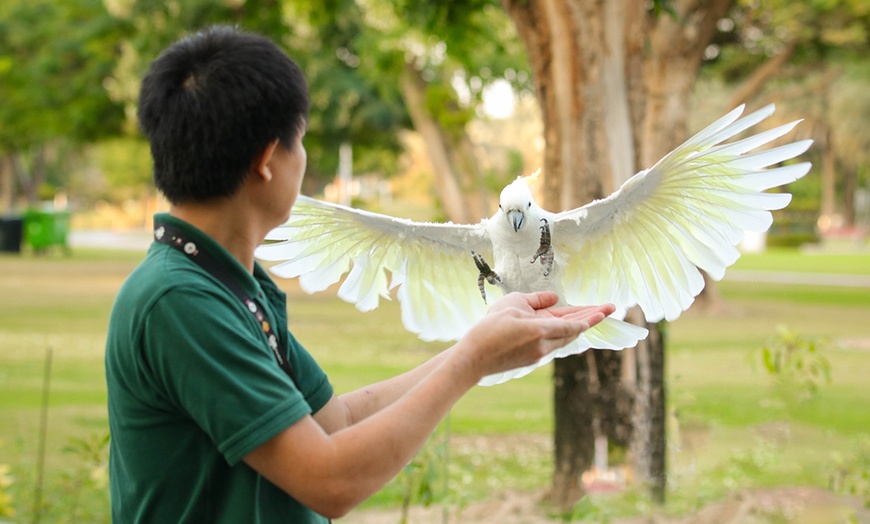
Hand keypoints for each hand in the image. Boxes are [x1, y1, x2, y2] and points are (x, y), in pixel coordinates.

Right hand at [457, 292, 614, 380]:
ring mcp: (539, 355)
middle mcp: (545, 345)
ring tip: (591, 315)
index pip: (574, 323)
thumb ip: (536, 300)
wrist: (474, 358)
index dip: (592, 316)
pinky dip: (562, 333)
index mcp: (541, 330)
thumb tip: (554, 299)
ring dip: (577, 326)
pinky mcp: (531, 359)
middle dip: (591, 318)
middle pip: (573, 331)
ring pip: (564, 339)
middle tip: (609, 308)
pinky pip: (553, 344)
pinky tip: (565, 327)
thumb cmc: (489, 329)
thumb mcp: (512, 304)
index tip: (607, 310)